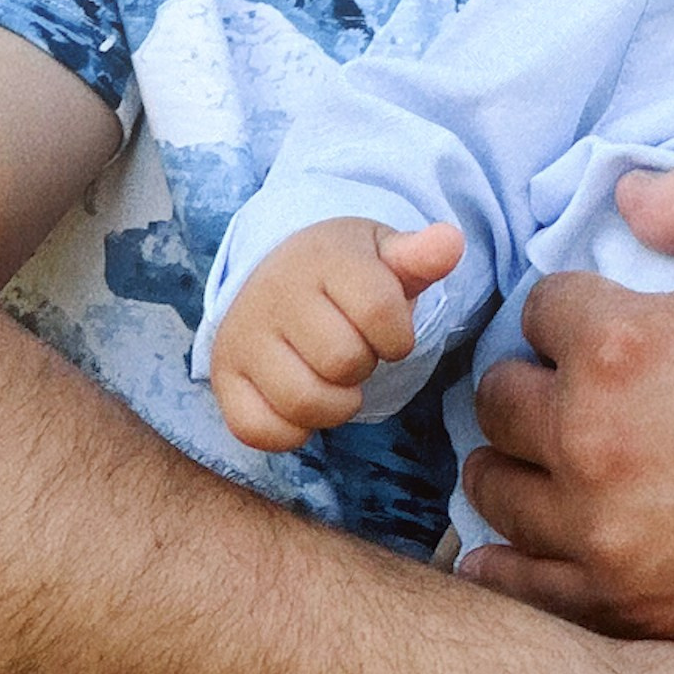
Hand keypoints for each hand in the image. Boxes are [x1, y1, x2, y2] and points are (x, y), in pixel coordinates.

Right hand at [209, 218, 461, 452]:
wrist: (278, 273)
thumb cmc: (344, 275)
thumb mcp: (384, 256)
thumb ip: (421, 256)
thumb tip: (451, 242)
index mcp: (320, 258)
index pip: (379, 312)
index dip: (398, 336)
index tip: (387, 330)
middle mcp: (272, 294)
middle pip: (344, 361)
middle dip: (364, 366)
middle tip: (352, 349)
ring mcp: (241, 336)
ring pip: (306, 402)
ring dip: (335, 404)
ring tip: (331, 377)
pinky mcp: (223, 375)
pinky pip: (260, 430)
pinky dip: (292, 431)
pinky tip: (301, 402)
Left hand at [457, 159, 673, 654]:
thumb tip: (626, 192)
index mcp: (623, 345)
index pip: (540, 311)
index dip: (577, 315)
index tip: (609, 335)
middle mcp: (595, 441)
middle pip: (497, 401)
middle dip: (536, 387)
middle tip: (582, 398)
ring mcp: (604, 533)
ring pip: (495, 488)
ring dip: (523, 466)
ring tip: (565, 464)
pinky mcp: (626, 606)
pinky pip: (519, 582)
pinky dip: (517, 558)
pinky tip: (541, 541)